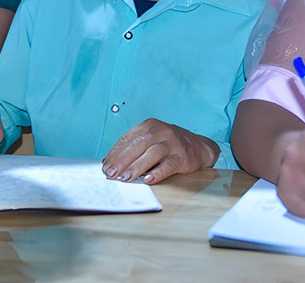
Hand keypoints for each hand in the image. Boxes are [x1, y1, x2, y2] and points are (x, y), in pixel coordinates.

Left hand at [103, 119, 219, 184]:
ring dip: (136, 166)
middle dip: (122, 160)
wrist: (199, 147)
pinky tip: (148, 179)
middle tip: (111, 174)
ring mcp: (172, 143)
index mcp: (149, 126)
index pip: (128, 139)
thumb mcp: (152, 140)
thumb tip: (111, 164)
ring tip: (125, 178)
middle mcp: (161, 131)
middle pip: (137, 145)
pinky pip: (168, 165)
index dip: (115, 153)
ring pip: (151, 154)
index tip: (105, 167)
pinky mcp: (182, 156)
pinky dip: (157, 172)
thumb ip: (134, 149)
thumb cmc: (169, 145)